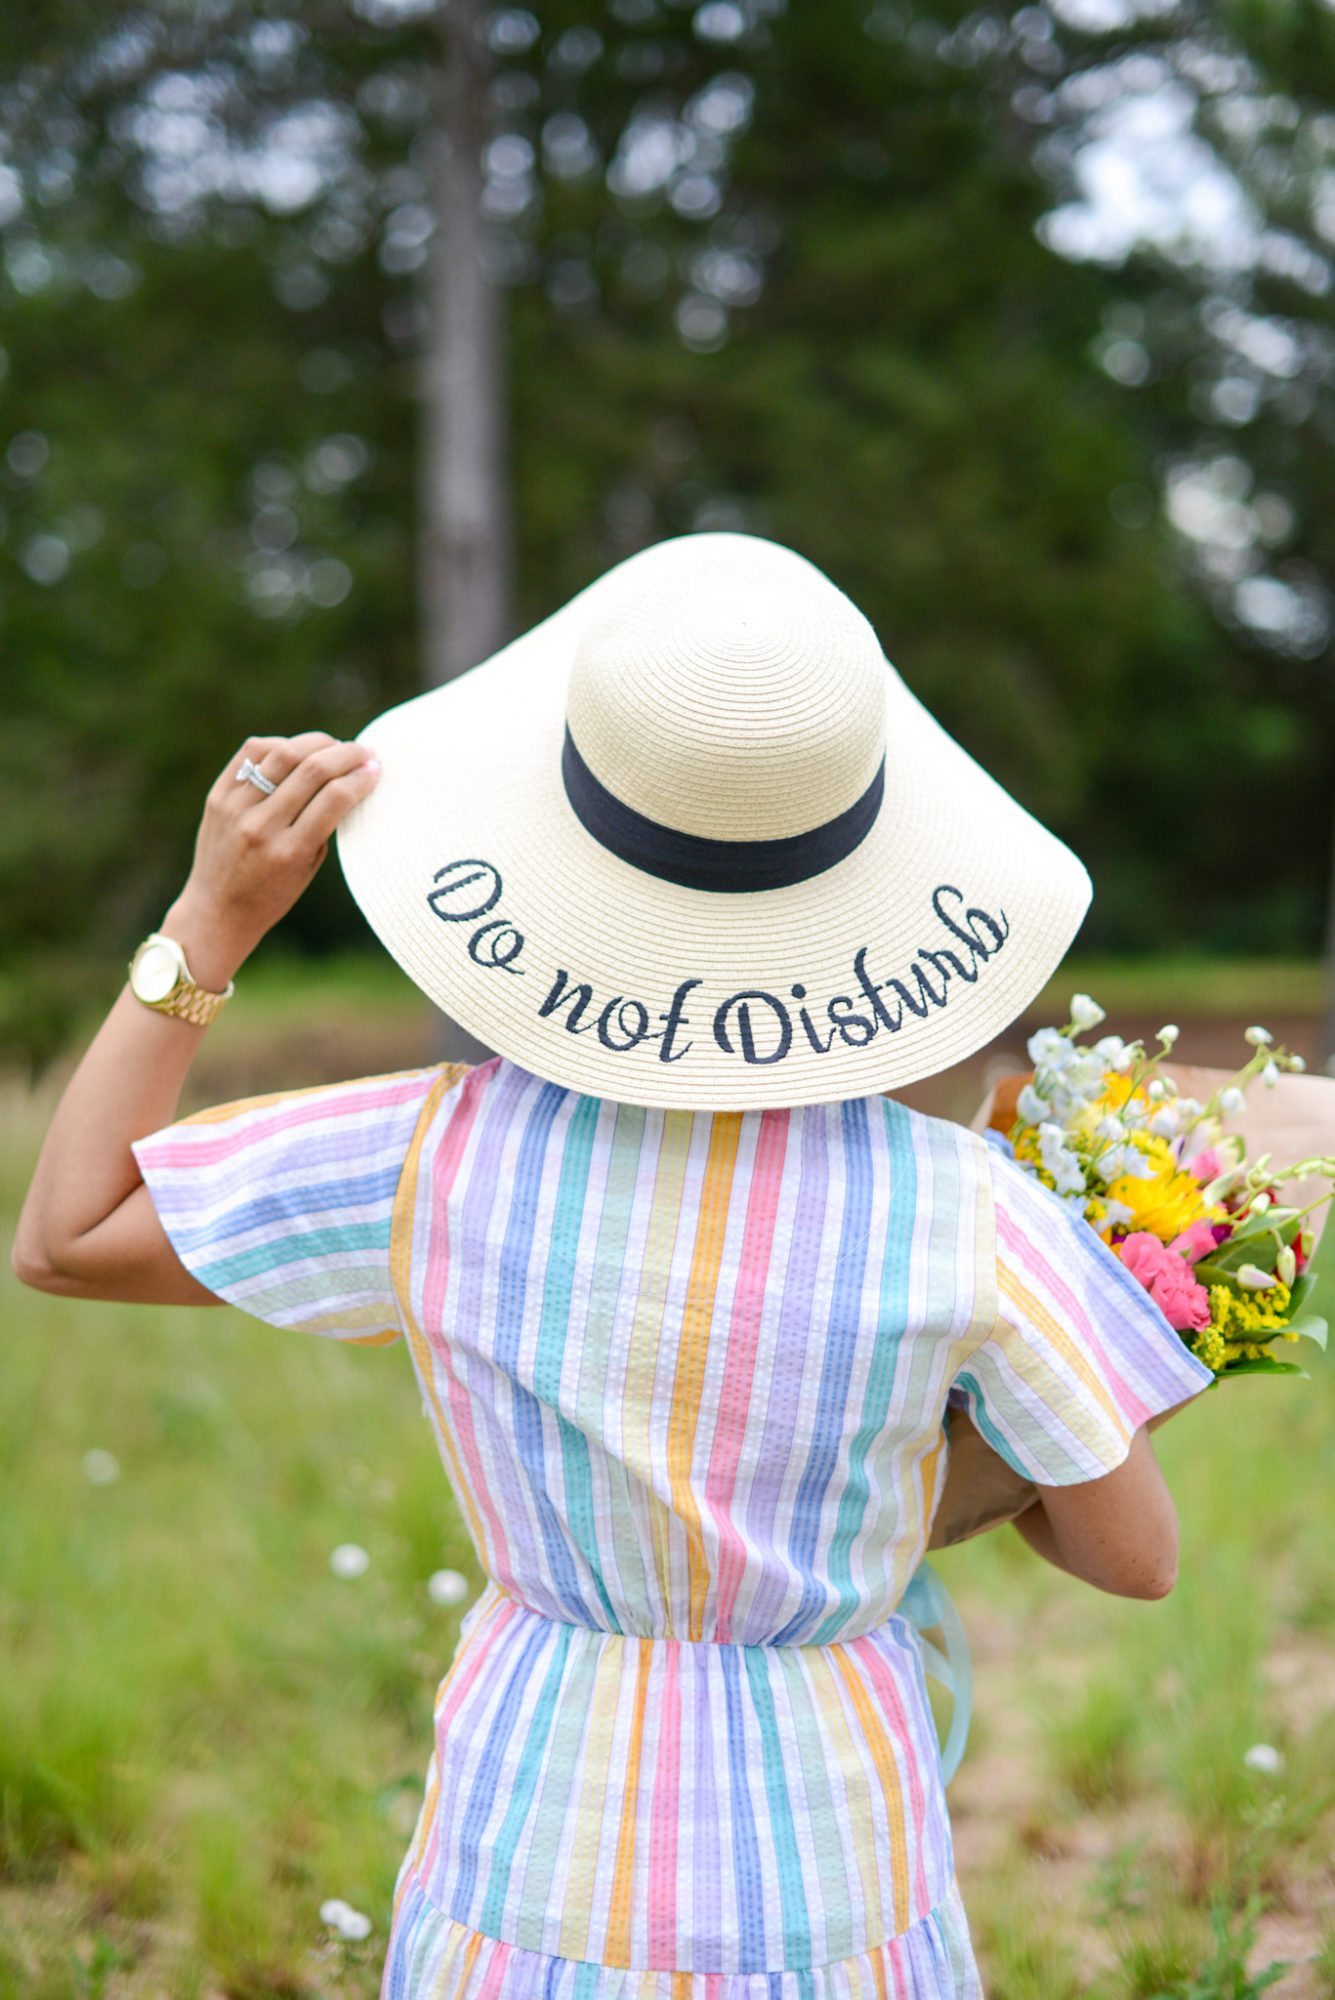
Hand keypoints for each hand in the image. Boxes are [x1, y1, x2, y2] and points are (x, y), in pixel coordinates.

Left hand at [161, 733, 380, 988]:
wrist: (217, 911)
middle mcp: (261, 826)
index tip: (376, 769)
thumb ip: (324, 825)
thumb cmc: (272, 895)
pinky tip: (295, 750)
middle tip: (364, 751)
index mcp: (289, 852)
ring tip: (334, 746)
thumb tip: (348, 778)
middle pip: (312, 769)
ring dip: (317, 742)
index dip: (361, 777)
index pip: (335, 798)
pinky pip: (252, 753)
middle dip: (346, 753)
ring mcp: (235, 808)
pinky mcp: (217, 796)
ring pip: (283, 752)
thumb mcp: (308, 868)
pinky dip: (280, 744)